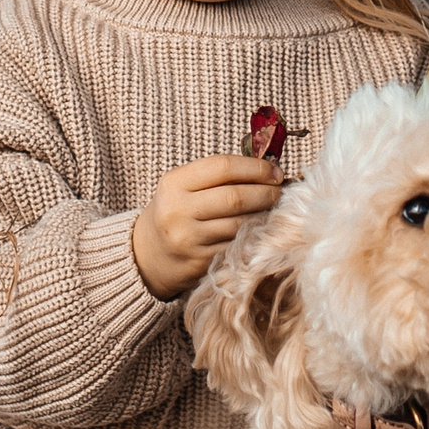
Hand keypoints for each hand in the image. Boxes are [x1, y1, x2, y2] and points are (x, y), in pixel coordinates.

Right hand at [131, 155, 282, 299]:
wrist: (147, 255)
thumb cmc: (175, 213)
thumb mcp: (184, 187)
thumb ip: (218, 176)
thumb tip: (268, 170)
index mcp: (174, 183)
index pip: (223, 167)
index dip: (255, 167)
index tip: (275, 171)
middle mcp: (178, 210)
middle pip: (235, 197)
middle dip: (266, 193)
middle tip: (282, 193)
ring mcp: (188, 239)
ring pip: (240, 224)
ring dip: (266, 216)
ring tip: (276, 210)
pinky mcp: (200, 262)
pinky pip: (236, 245)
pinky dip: (255, 237)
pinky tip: (262, 230)